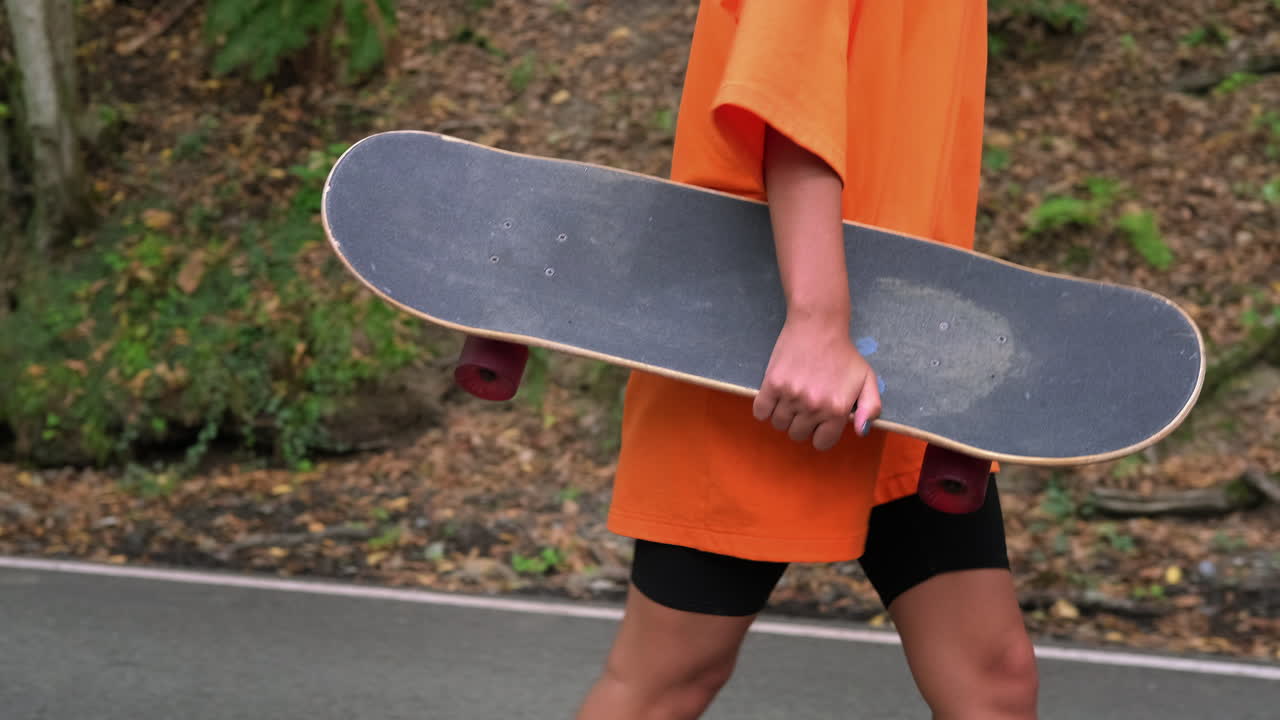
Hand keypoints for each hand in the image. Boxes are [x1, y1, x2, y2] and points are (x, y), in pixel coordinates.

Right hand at [751, 312, 881, 450]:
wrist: (819, 325)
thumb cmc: (844, 354)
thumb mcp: (867, 379)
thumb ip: (871, 408)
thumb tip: (861, 433)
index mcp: (837, 410)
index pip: (821, 442)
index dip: (820, 433)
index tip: (819, 421)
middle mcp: (813, 407)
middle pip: (798, 434)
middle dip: (802, 424)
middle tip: (805, 405)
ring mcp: (791, 396)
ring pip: (779, 424)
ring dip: (784, 415)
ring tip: (791, 398)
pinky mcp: (772, 384)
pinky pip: (761, 412)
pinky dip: (765, 409)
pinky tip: (775, 398)